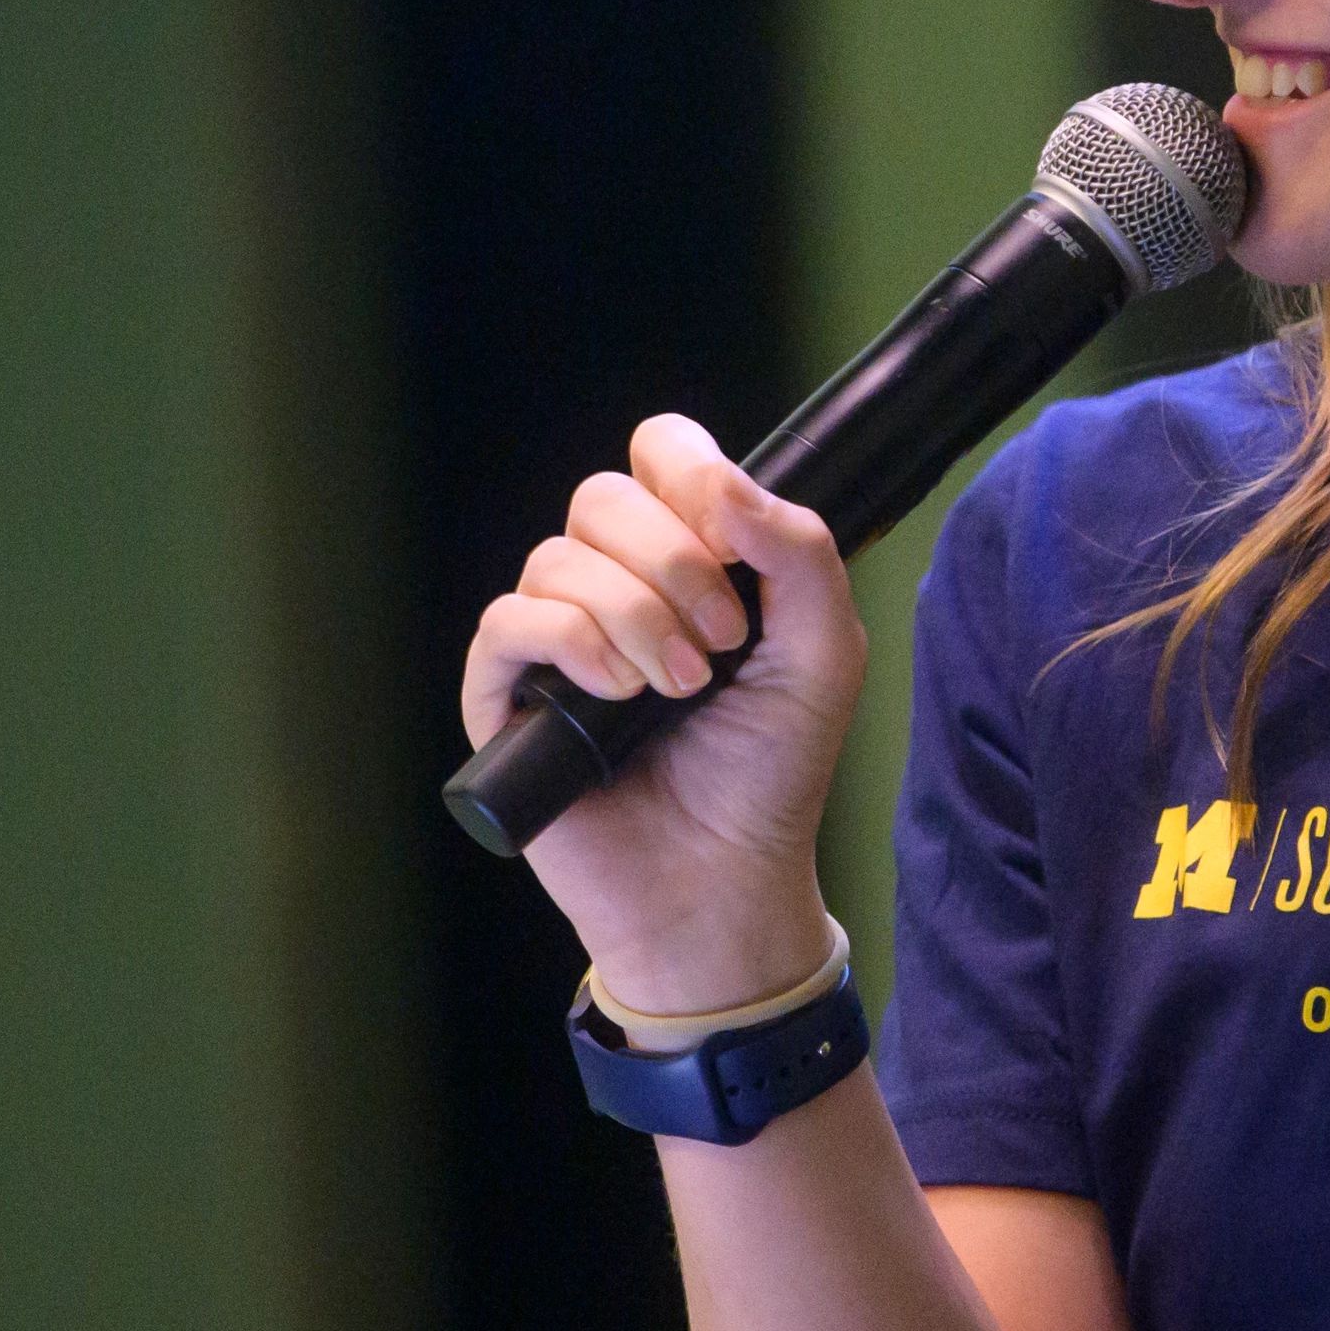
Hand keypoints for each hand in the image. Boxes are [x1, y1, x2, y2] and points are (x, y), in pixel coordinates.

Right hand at [458, 412, 867, 1008]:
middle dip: (674, 564)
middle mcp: (611, 584)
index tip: (737, 549)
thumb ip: (799, 550)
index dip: (693, 477)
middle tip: (722, 644)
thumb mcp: (823, 648)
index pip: (660, 454)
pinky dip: (568, 641)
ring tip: (680, 690)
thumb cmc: (771, 767)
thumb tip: (726, 484)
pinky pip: (509, 622)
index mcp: (683, 556)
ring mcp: (554, 638)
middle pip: (603, 497)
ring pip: (558, 558)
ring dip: (633, 616)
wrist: (726, 876)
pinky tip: (616, 692)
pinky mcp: (506, 696)